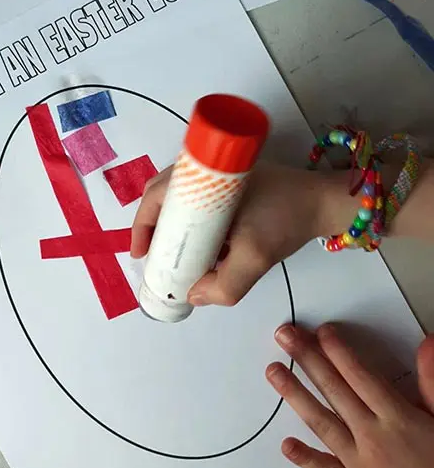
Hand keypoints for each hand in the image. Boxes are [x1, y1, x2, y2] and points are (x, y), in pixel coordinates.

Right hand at [131, 162, 355, 306]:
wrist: (326, 204)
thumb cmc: (287, 220)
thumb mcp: (255, 257)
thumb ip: (224, 285)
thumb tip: (192, 295)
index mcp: (203, 176)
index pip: (156, 194)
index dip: (142, 225)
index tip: (140, 254)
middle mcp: (205, 172)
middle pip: (164, 196)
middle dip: (155, 228)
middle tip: (155, 258)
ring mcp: (218, 179)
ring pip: (181, 202)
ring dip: (173, 228)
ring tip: (173, 257)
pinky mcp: (231, 187)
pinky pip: (199, 206)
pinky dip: (191, 226)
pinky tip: (198, 248)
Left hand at [267, 324, 433, 467]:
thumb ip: (432, 382)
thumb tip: (428, 342)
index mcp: (398, 418)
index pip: (361, 377)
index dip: (339, 352)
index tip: (320, 330)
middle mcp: (373, 436)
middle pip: (335, 391)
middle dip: (308, 359)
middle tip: (283, 334)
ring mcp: (360, 463)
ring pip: (322, 423)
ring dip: (295, 395)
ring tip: (272, 371)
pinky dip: (306, 457)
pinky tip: (285, 443)